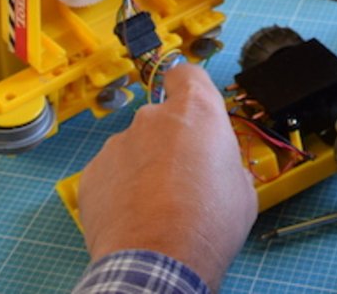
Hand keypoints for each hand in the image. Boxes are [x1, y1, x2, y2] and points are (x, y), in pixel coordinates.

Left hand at [78, 64, 256, 287]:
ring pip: (135, 147)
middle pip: (162, 117)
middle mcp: (153, 119)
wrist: (157, 264)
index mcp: (196, 112)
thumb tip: (222, 171)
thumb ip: (228, 164)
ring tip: (159, 205)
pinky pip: (111, 172)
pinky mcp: (93, 173)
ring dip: (145, 166)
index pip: (187, 73)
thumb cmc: (205, 226)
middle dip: (171, 140)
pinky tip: (136, 215)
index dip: (189, 86)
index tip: (192, 99)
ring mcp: (118, 145)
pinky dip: (121, 188)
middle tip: (185, 177)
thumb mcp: (243, 190)